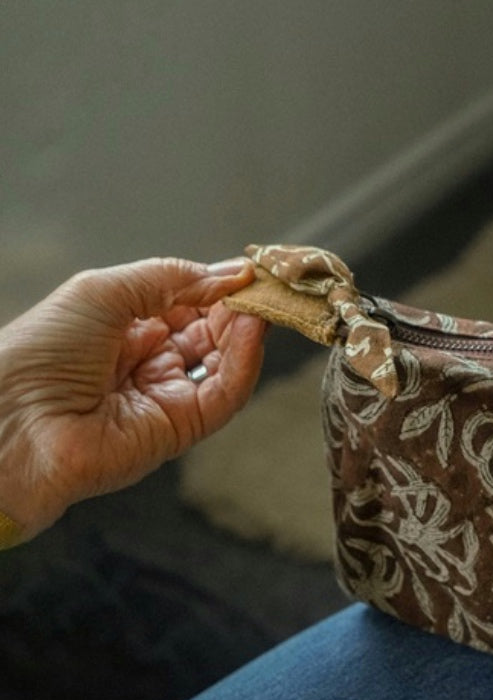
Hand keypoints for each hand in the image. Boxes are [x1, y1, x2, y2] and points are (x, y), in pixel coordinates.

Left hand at [0, 257, 265, 537]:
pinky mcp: (179, 430)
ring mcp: (164, 398)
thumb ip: (170, 278)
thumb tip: (228, 272)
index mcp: (121, 329)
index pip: (185, 305)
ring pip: (223, 364)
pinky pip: (223, 395)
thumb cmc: (41, 351)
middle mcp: (145, 364)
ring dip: (245, 332)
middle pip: (209, 334)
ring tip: (260, 302)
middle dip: (237, 307)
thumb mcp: (105, 290)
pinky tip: (250, 330)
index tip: (246, 269)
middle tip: (262, 285)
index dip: (215, 286)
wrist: (17, 418)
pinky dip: (243, 362)